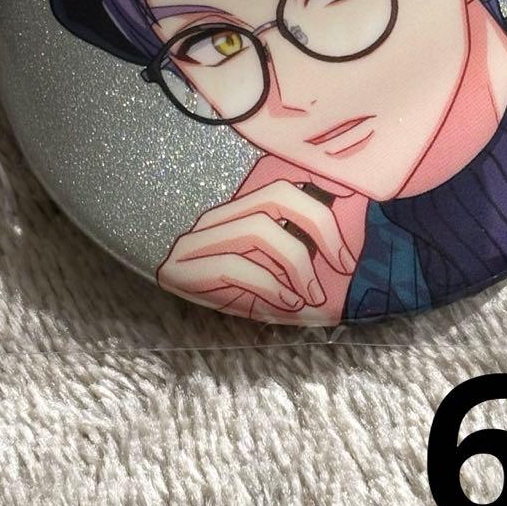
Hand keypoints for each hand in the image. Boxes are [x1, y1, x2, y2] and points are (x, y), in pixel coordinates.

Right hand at [157, 179, 358, 322]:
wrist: (160, 319)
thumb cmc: (230, 297)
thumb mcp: (269, 272)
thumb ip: (295, 255)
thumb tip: (342, 252)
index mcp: (238, 211)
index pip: (286, 186)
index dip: (322, 208)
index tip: (346, 245)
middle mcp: (218, 217)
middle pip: (276, 195)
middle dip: (319, 226)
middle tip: (342, 264)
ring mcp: (197, 240)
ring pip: (258, 228)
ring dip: (297, 264)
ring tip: (311, 296)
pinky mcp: (183, 269)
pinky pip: (234, 265)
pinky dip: (269, 285)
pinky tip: (287, 303)